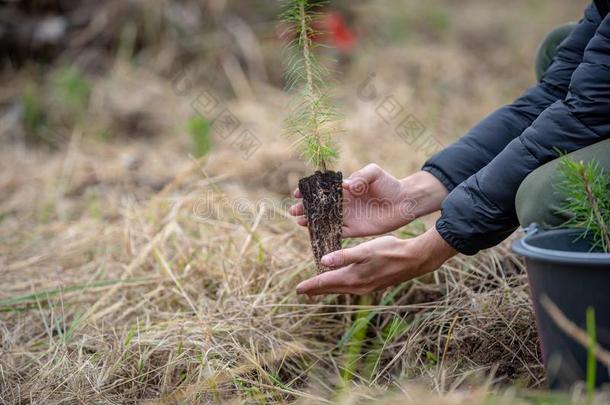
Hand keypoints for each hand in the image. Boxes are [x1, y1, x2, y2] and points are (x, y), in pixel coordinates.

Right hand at [290, 164, 446, 237]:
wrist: (404, 202)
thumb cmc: (389, 184)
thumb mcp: (375, 172)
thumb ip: (361, 175)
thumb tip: (347, 185)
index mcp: (344, 188)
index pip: (322, 189)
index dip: (308, 191)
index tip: (297, 193)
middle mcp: (343, 203)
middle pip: (319, 206)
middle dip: (305, 207)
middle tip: (293, 210)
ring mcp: (348, 216)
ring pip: (324, 220)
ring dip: (311, 221)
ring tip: (299, 221)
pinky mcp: (355, 229)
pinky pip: (337, 232)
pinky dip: (325, 233)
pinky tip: (315, 234)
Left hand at [296, 228, 456, 295]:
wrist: (414, 260)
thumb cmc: (390, 251)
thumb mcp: (365, 250)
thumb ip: (344, 256)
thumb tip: (323, 261)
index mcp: (353, 278)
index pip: (326, 283)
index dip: (311, 285)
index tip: (298, 289)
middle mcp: (358, 286)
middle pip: (331, 288)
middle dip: (316, 289)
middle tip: (302, 291)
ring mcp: (366, 287)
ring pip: (341, 289)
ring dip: (328, 288)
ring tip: (317, 287)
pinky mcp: (373, 284)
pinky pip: (350, 287)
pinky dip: (340, 285)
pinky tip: (341, 281)